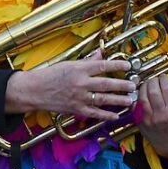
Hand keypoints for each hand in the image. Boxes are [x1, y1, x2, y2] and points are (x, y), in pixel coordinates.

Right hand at [5, 57, 135, 121]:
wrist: (34, 90)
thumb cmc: (50, 75)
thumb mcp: (69, 64)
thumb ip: (87, 61)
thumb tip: (101, 54)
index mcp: (79, 69)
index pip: (102, 66)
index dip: (116, 65)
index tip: (127, 65)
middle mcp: (80, 83)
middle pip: (106, 84)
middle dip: (122, 85)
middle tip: (133, 86)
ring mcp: (79, 97)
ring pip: (103, 99)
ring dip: (118, 100)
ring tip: (130, 100)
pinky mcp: (76, 109)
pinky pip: (94, 113)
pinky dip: (106, 115)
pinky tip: (116, 115)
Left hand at [139, 72, 167, 157]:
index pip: (166, 87)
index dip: (163, 78)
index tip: (163, 77)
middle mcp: (162, 114)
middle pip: (153, 90)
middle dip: (153, 81)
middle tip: (155, 80)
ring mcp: (150, 119)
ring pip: (142, 96)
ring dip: (143, 87)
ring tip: (147, 85)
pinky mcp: (141, 122)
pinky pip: (135, 105)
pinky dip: (137, 98)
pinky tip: (141, 96)